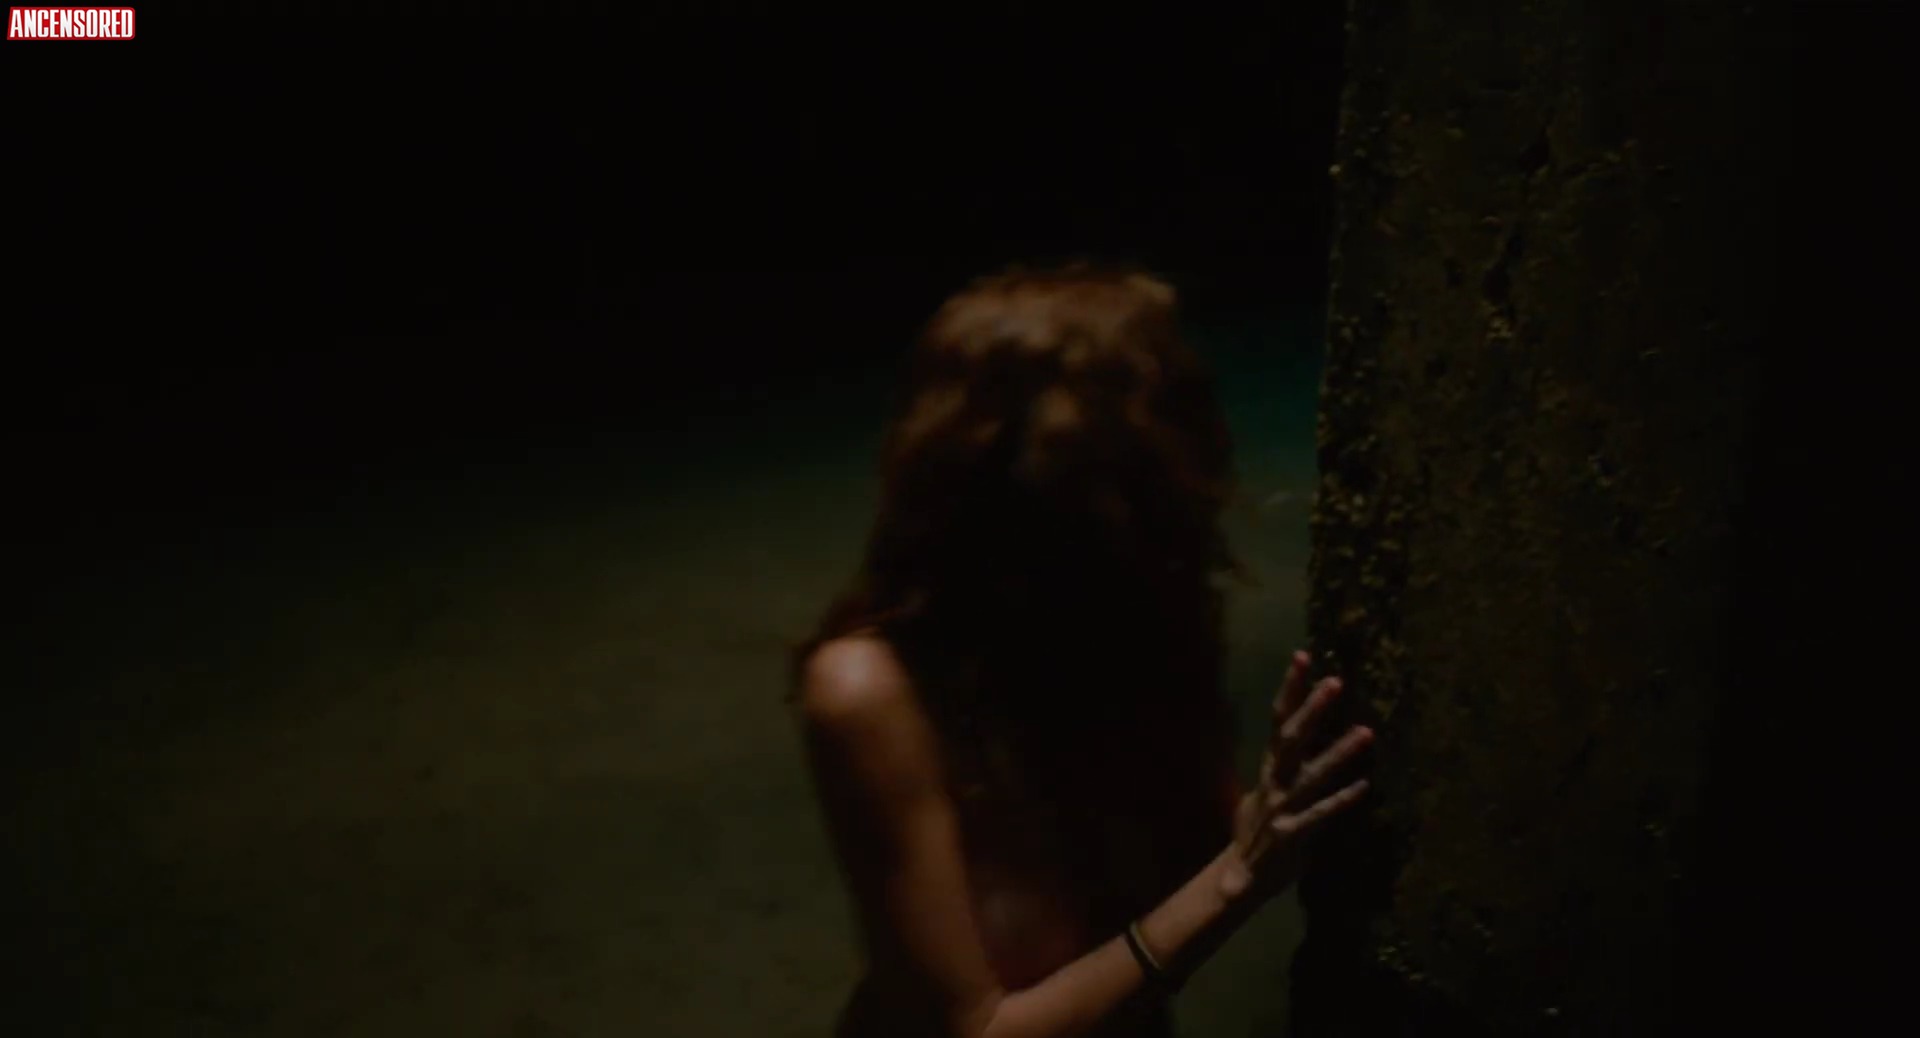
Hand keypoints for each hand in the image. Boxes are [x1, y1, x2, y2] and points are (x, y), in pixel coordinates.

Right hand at [1220, 650, 1372, 898]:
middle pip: (1292, 738)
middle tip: (1336, 680)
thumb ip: (1282, 764)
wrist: (1242, 877)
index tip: (1304, 655)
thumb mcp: (1263, 791)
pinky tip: (1365, 786)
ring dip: (1339, 754)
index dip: (1290, 688)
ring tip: (1367, 732)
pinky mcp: (1294, 836)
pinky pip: (1321, 814)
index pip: (1278, 719)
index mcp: (1268, 768)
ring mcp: (1284, 808)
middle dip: (1312, 709)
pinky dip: (1342, 800)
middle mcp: (1274, 782)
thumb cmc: (1259, 829)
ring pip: (1313, 775)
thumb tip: (1299, 730)